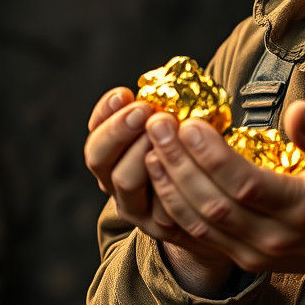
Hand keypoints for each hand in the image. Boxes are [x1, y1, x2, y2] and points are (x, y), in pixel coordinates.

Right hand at [84, 88, 234, 294]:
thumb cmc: (191, 156)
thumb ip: (164, 112)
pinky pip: (159, 204)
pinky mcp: (162, 228)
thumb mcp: (171, 132)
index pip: (94, 133)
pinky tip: (186, 165)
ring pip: (124, 180)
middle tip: (146, 111)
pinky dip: (169, 182)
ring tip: (169, 132)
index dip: (105, 113)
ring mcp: (136, 208)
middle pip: (98, 158)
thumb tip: (175, 77)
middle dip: (120, 129)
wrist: (210, 209)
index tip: (124, 94)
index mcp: (111, 157)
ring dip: (142, 151)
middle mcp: (114, 184)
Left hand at [143, 99, 304, 289]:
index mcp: (301, 208)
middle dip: (180, 163)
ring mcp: (253, 254)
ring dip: (170, 183)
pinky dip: (173, 205)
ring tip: (150, 146)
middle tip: (158, 126)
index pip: (247, 184)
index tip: (190, 124)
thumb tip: (297, 112)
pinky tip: (158, 177)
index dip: (213, 156)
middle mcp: (273, 237)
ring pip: (200, 222)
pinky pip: (197, 236)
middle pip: (214, 203)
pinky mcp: (241, 260)